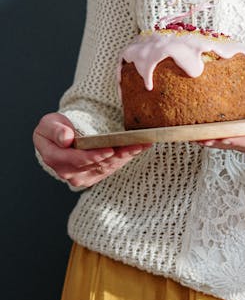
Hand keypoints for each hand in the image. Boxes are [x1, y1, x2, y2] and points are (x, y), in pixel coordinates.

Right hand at [33, 112, 150, 188]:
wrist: (62, 137)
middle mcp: (68, 172)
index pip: (76, 160)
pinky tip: (140, 147)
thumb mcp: (49, 123)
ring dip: (126, 155)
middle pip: (97, 164)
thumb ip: (55, 130)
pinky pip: (113, 167)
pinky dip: (127, 156)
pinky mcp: (95, 175)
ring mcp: (83, 176)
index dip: (94, 156)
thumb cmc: (56, 128)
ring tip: (141, 144)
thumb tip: (66, 139)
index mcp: (54, 158)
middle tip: (134, 144)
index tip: (109, 149)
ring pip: (108, 166)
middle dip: (116, 155)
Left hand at [197, 125, 244, 164]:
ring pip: (221, 140)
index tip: (219, 136)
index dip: (232, 138)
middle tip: (195, 136)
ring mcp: (243, 141)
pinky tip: (195, 128)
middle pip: (228, 142)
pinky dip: (208, 133)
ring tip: (187, 133)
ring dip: (206, 138)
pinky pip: (222, 135)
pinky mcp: (240, 136)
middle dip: (212, 140)